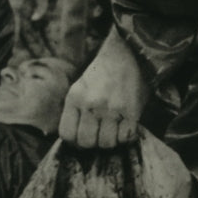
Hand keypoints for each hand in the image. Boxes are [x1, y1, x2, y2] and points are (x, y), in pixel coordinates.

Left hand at [59, 28, 149, 148]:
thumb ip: (75, 111)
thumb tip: (74, 139)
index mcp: (74, 97)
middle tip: (99, 134)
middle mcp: (91, 103)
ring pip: (107, 143)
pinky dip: (126, 136)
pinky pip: (125, 137)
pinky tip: (126, 126)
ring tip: (114, 128)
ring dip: (111, 140)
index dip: (74, 141)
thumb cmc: (102, 74)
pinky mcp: (131, 110)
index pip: (66, 135)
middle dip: (93, 143)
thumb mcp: (80, 88)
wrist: (128, 53)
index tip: (81, 138)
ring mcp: (111, 108)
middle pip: (86, 142)